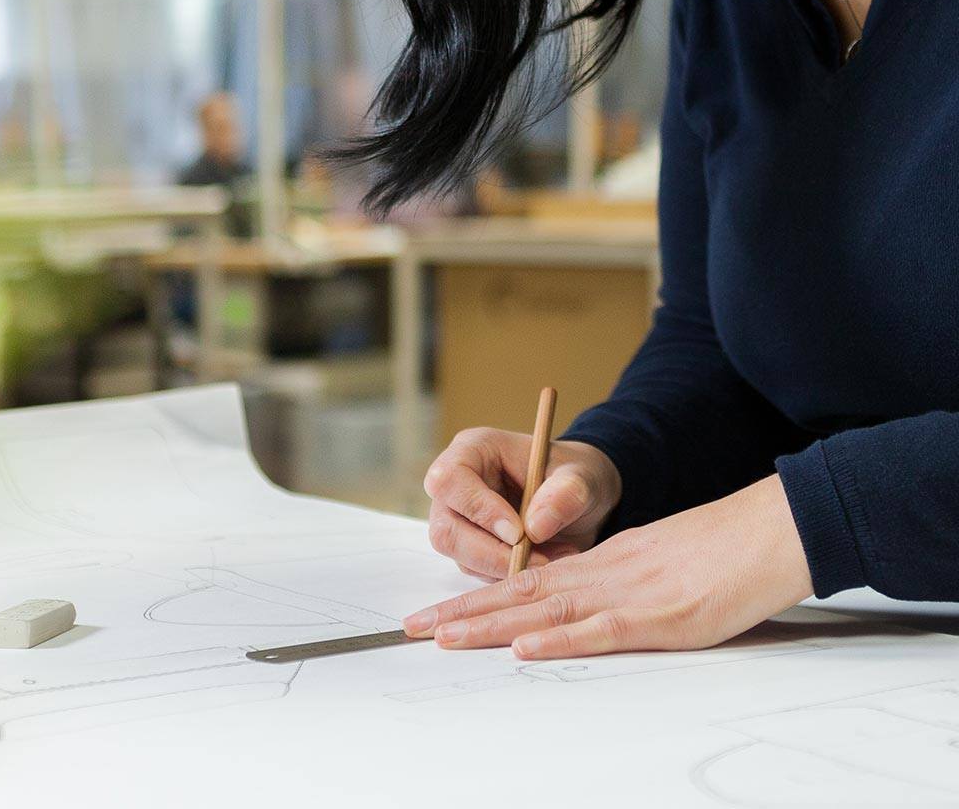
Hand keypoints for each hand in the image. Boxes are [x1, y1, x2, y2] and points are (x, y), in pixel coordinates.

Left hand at [404, 472, 812, 657]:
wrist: (766, 531)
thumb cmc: (719, 549)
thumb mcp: (656, 557)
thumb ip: (619, 577)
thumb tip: (586, 597)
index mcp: (603, 562)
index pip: (527, 582)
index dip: (479, 598)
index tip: (439, 615)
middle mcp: (603, 574)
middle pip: (521, 594)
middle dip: (464, 613)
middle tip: (413, 630)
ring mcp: (627, 594)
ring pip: (546, 610)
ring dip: (492, 625)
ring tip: (445, 637)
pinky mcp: (659, 616)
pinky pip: (600, 630)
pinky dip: (560, 640)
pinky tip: (524, 648)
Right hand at [422, 426, 622, 581]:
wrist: (580, 499)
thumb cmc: (574, 476)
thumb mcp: (581, 478)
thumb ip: (565, 494)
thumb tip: (535, 528)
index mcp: (474, 450)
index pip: (449, 479)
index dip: (478, 509)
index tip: (519, 533)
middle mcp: (456, 484)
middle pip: (445, 528)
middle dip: (491, 553)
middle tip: (539, 560)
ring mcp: (458, 517)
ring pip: (459, 556)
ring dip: (505, 568)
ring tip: (552, 559)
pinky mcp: (469, 546)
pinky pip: (476, 572)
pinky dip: (509, 576)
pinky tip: (543, 563)